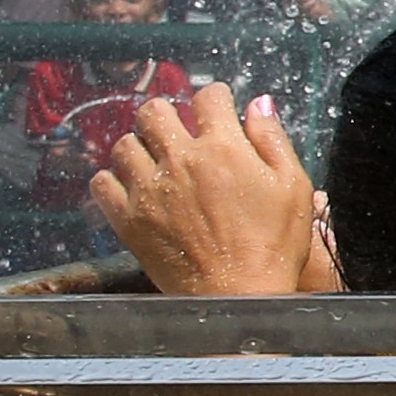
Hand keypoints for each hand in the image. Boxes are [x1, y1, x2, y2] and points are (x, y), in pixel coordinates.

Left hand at [89, 84, 323, 303]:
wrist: (237, 298)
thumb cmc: (273, 246)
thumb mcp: (293, 188)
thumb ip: (273, 140)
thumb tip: (258, 103)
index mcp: (223, 149)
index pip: (209, 98)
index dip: (216, 98)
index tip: (219, 106)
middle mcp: (179, 161)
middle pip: (154, 111)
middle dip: (168, 113)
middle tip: (180, 130)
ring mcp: (148, 190)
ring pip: (124, 143)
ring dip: (140, 145)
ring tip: (155, 160)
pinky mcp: (128, 219)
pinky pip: (102, 183)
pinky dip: (113, 180)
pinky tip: (133, 187)